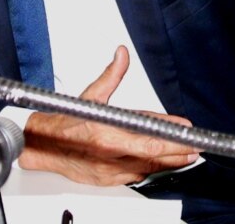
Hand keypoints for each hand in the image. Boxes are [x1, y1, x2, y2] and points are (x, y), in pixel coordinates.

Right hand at [18, 45, 199, 185]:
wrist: (41, 146)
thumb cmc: (64, 122)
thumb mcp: (91, 94)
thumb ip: (111, 75)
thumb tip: (122, 54)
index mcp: (106, 133)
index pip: (148, 138)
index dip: (172, 137)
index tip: (187, 131)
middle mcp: (109, 155)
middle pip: (153, 157)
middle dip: (177, 151)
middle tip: (194, 146)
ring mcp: (108, 171)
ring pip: (146, 169)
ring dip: (167, 161)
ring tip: (184, 154)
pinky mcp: (106, 181)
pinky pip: (134, 177)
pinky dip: (147, 168)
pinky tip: (157, 161)